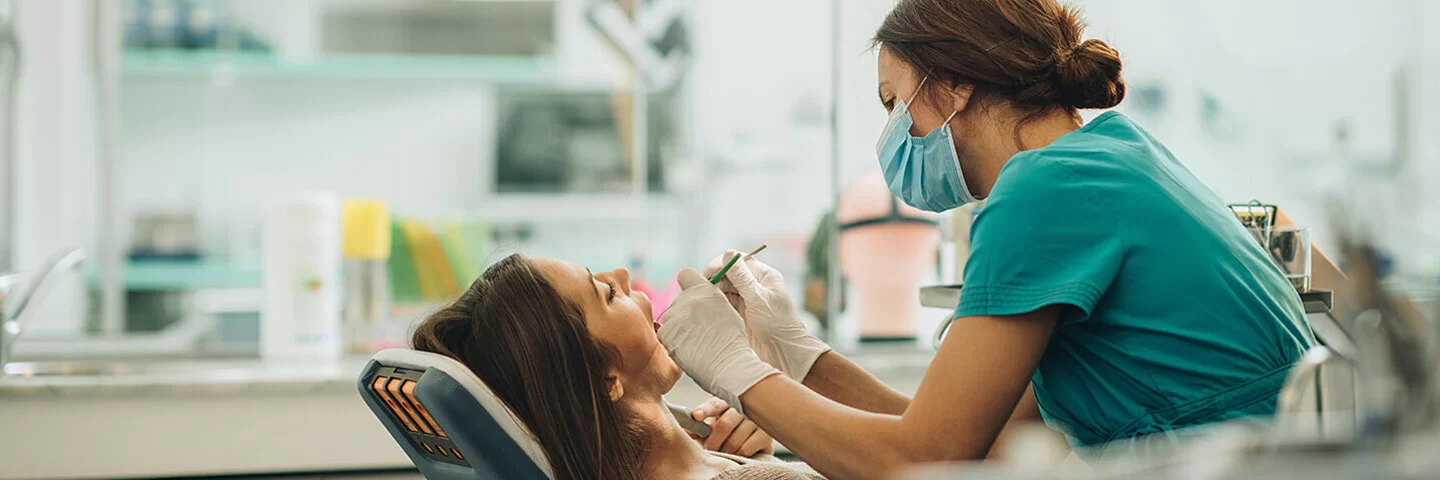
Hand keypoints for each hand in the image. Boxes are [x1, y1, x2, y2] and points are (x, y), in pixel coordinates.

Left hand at [658, 269, 779, 414]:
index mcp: (705, 290)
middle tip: (701, 328)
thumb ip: (709, 298)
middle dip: (686, 311)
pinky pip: (665, 332)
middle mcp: (687, 299)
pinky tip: (689, 348)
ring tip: (697, 341)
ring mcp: (674, 316)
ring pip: (671, 317)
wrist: (728, 365)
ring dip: (679, 326)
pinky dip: (674, 340)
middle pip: (678, 300)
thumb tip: (698, 296)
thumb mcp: (727, 309)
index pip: (685, 274)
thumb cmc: (732, 341)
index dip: (689, 284)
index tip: (694, 297)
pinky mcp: (666, 333)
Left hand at [689, 397, 774, 456]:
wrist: (756, 437)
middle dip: (713, 442)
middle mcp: (743, 408)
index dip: (705, 410)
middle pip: (724, 425)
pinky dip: (737, 455)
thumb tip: (685, 431)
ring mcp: (756, 420)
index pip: (714, 404)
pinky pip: (745, 449)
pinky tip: (737, 452)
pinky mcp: (765, 434)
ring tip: (724, 451)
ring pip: (734, 441)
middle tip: (708, 450)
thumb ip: (700, 429)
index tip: (696, 416)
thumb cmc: (731, 430)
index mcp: (726, 402)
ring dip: (725, 450)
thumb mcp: (714, 426)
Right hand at [703, 252, 830, 380]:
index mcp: (764, 276)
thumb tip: (728, 253)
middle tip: (701, 290)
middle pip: (729, 275)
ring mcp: (748, 300)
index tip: (707, 273)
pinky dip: (717, 305)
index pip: (739, 261)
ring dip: (714, 293)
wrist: (785, 353)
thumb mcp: (758, 298)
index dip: (721, 264)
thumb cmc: (778, 324)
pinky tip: (709, 309)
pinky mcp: (741, 314)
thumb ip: (742, 277)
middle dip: (715, 280)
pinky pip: (725, 304)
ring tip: (703, 300)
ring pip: (725, 290)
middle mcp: (755, 286)